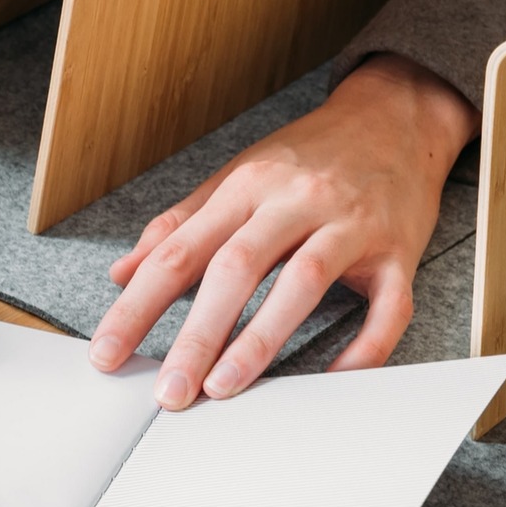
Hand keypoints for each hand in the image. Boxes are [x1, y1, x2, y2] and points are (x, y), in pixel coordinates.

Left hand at [88, 54, 476, 408]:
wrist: (396, 116)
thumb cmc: (312, 154)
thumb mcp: (239, 174)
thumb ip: (181, 225)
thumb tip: (122, 273)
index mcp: (249, 185)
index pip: (180, 250)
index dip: (138, 306)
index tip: (107, 353)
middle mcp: (296, 200)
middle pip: (238, 267)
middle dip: (197, 334)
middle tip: (170, 390)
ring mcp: (350, 225)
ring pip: (303, 282)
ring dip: (260, 340)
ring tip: (224, 387)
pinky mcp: (398, 250)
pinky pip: (386, 306)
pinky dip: (362, 349)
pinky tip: (330, 379)